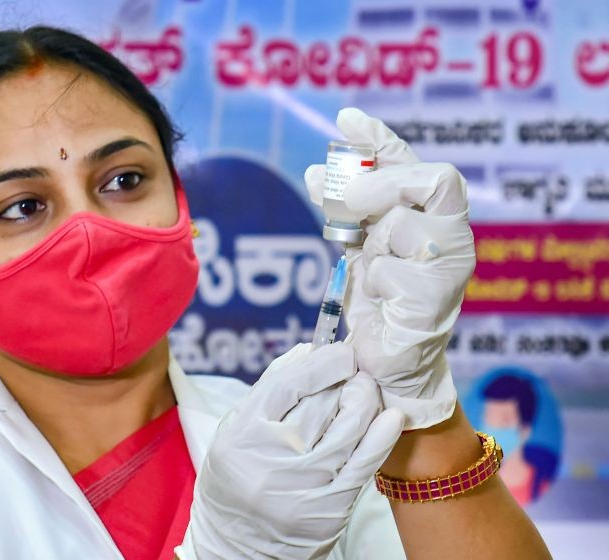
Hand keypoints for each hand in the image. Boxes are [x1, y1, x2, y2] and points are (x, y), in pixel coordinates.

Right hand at [176, 343, 403, 559]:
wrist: (240, 544)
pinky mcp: (331, 506)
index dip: (323, 362)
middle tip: (356, 370)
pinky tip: (391, 416)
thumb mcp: (236, 429)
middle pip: (323, 402)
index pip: (291, 384)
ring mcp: (305, 485)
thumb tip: (310, 351)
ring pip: (350, 426)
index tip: (341, 353)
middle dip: (347, 378)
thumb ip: (270, 389)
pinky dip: (382, 435)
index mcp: (242, 434)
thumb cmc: (237, 476)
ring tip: (366, 390)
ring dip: (366, 399)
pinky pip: (365, 462)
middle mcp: (272, 459)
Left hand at [304, 108, 475, 429]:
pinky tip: (381, 300)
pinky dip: (373, 282)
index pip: (414, 165)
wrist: (386, 362)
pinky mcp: (435, 300)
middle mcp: (450, 235)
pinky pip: (389, 271)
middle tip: (349, 197)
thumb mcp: (360, 245)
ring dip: (373, 247)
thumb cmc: (379, 302)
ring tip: (374, 274)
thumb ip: (346, 210)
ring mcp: (449, 267)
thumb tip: (315, 173)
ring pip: (404, 224)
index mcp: (432, 218)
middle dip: (384, 182)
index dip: (382, 139)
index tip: (346, 119)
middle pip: (436, 178)